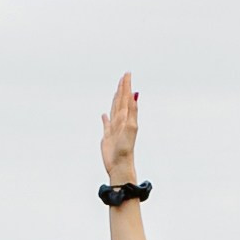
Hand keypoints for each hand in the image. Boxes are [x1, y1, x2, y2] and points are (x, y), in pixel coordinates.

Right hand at [101, 72, 140, 186]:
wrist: (120, 165)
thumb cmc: (126, 148)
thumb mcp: (131, 127)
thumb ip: (132, 111)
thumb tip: (135, 94)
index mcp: (127, 118)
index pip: (126, 98)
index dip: (126, 86)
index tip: (127, 74)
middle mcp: (121, 121)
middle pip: (121, 101)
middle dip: (122, 89)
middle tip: (124, 76)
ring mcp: (114, 128)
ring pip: (114, 110)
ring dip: (115, 100)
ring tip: (116, 91)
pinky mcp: (107, 137)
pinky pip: (106, 124)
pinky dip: (105, 118)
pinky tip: (104, 114)